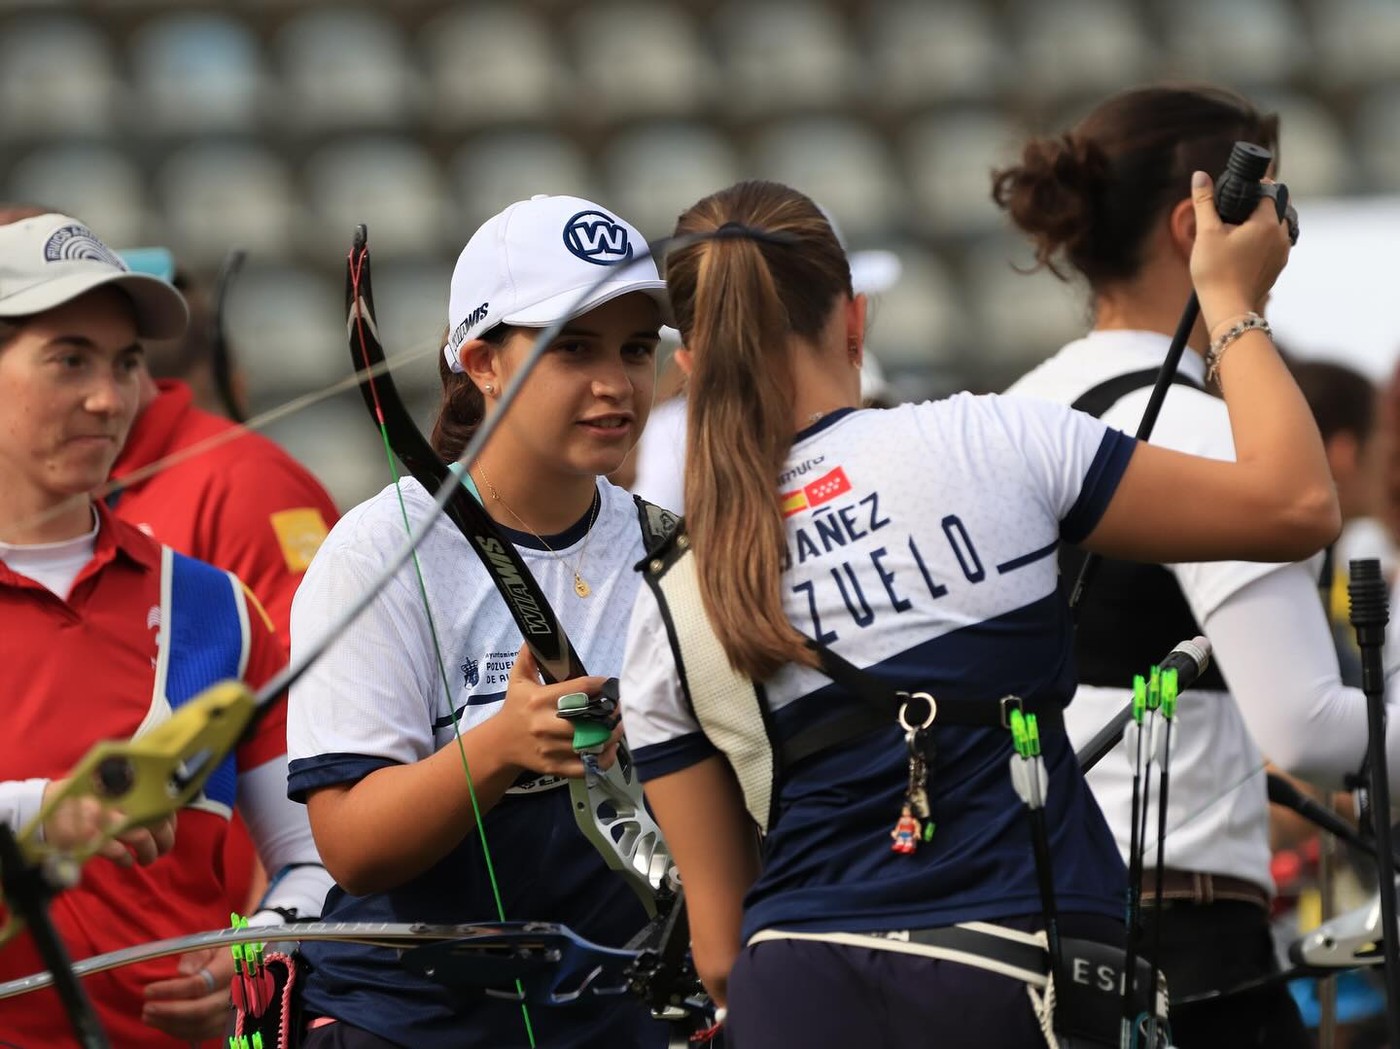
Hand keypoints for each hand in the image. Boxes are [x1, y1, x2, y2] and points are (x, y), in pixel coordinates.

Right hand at [40, 780, 175, 866]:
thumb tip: (160, 809)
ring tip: (146, 859)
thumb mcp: (108, 789)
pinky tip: (127, 862)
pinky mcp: (91, 839)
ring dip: (149, 852)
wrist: (43, 806)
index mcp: (127, 789)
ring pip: (142, 837)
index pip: (160, 803)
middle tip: (163, 849)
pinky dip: (126, 859)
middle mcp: (121, 802)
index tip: (169, 829)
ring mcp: (106, 821)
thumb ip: (132, 797)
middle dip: (165, 840)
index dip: (170, 820)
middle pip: (157, 821)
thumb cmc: (79, 798)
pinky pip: (119, 852)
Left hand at [141, 946, 234, 1039]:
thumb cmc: (226, 952)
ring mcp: (235, 1011)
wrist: (249, 964)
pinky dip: (180, 1032)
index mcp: (233, 968)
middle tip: (147, 1008)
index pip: (200, 984)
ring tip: (150, 1017)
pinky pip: (203, 1034)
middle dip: (168, 1011)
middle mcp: (238, 992)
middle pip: (200, 1010)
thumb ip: (197, 955)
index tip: (149, 991)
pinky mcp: (229, 1023)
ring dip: (170, 1024)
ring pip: (200, 1026)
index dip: (171, 990)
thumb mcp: (213, 944)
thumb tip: (182, 972)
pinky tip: (165, 1023)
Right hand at [494, 643, 622, 777]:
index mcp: (539, 700)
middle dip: (609, 714)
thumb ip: (528, 658)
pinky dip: (602, 760)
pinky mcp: (554, 767)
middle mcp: (545, 725)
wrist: (499, 744)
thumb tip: (535, 637)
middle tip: (619, 708)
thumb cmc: (514, 708)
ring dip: (610, 735)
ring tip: (619, 726)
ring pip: (589, 744)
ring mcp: (550, 748)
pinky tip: (609, 749)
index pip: (578, 690)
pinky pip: (585, 767)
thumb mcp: (517, 680)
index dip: (599, 685)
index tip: (609, 684)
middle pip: (587, 720)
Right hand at [1188, 169, 1293, 326]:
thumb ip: (1204, 202)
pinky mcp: (1278, 267)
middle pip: (1275, 207)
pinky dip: (1262, 241)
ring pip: (1276, 226)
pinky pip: (1274, 244)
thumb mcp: (1206, 233)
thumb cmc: (1216, 272)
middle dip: (1257, 205)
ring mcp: (1282, 252)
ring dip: (1261, 223)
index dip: (1253, 186)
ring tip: (1236, 231)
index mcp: (1267, 222)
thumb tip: (1200, 176)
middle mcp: (1281, 235)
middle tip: (1234, 211)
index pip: (1268, 191)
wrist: (1228, 309)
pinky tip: (1242, 250)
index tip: (1237, 189)